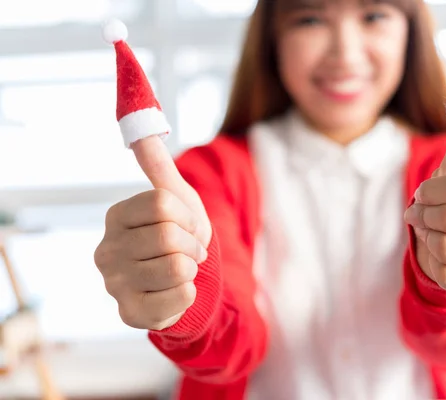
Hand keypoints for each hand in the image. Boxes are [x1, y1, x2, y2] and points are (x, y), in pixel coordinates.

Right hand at [94, 136, 211, 329]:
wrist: (187, 280)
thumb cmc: (181, 236)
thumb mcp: (176, 197)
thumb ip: (157, 164)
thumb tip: (141, 128)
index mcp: (117, 216)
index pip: (162, 204)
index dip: (189, 217)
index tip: (189, 227)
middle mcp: (107, 250)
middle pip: (169, 237)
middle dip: (194, 246)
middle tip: (190, 252)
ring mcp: (114, 284)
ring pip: (177, 268)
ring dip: (193, 269)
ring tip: (183, 270)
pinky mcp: (130, 313)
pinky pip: (180, 297)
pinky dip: (191, 293)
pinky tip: (177, 291)